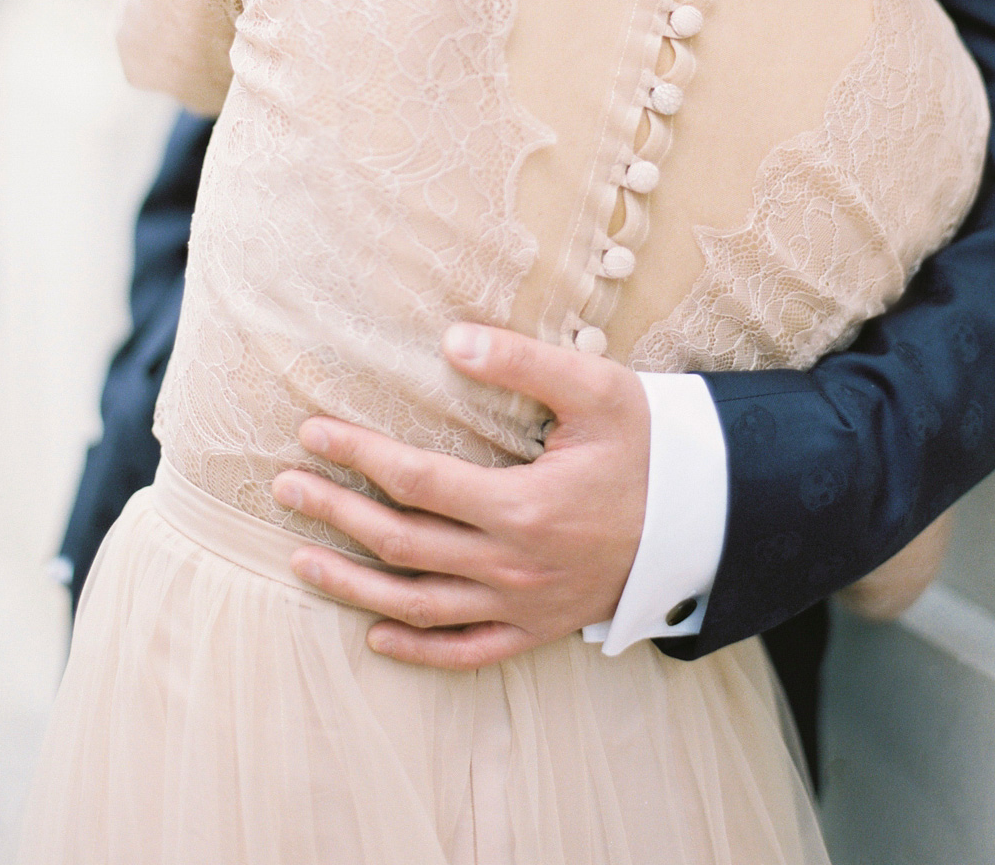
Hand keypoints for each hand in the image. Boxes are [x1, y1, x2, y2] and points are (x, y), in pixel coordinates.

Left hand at [271, 324, 650, 668]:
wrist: (711, 517)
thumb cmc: (650, 445)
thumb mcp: (596, 389)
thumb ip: (522, 363)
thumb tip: (451, 342)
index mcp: (522, 506)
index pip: (414, 481)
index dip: (356, 456)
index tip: (312, 434)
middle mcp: (513, 564)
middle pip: (401, 544)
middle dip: (335, 514)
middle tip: (283, 488)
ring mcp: (524, 605)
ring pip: (419, 605)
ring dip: (354, 585)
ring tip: (301, 560)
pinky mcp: (540, 629)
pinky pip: (468, 653)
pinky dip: (418, 649)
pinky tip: (376, 635)